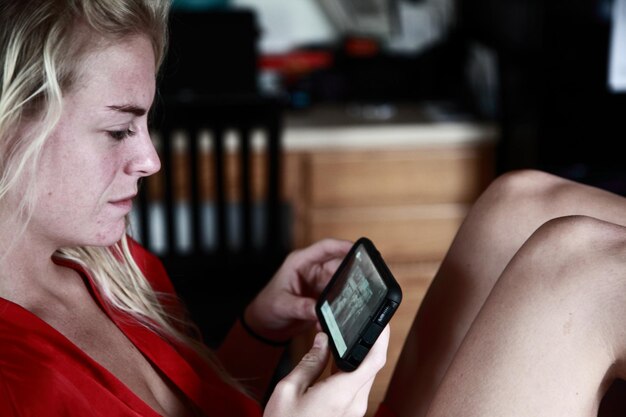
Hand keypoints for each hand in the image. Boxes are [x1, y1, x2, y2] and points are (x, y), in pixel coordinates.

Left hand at [244, 239, 352, 342]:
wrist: (267, 324)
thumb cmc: (268, 307)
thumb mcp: (282, 305)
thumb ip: (301, 307)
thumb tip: (319, 311)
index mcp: (300, 262)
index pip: (325, 248)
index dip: (343, 246)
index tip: (359, 249)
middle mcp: (312, 269)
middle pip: (338, 265)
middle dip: (351, 272)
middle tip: (365, 281)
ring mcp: (319, 283)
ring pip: (341, 282)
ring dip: (347, 293)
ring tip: (353, 302)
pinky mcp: (323, 297)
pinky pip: (338, 298)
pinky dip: (340, 307)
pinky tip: (338, 317)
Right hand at [264, 326, 389, 416]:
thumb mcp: (288, 390)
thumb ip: (309, 362)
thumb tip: (322, 340)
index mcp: (341, 394)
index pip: (374, 359)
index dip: (381, 336)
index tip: (381, 319)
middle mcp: (354, 405)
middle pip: (371, 366)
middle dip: (367, 342)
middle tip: (356, 323)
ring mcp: (353, 413)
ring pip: (364, 376)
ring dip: (357, 357)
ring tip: (342, 339)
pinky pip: (355, 388)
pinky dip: (349, 371)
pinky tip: (335, 361)